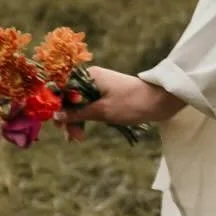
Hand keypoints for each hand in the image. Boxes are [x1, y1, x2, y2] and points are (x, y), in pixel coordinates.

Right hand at [55, 65, 182, 140]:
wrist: (159, 102)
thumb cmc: (131, 103)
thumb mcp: (102, 111)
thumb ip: (77, 113)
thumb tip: (56, 116)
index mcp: (88, 76)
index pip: (61, 88)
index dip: (56, 105)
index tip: (56, 123)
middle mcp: (90, 79)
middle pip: (68, 99)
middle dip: (67, 118)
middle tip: (71, 138)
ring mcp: (98, 87)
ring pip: (77, 105)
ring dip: (76, 121)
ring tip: (78, 139)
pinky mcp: (105, 96)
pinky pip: (88, 107)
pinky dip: (85, 119)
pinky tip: (82, 133)